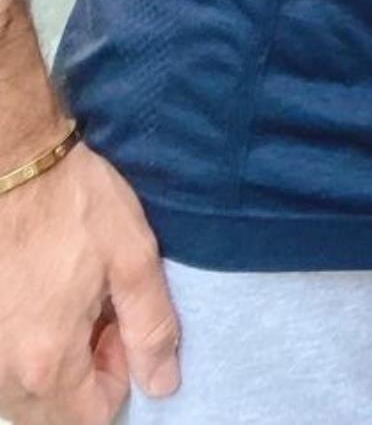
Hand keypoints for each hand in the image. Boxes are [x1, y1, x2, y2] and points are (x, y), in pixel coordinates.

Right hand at [0, 142, 177, 422]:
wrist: (12, 163)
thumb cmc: (74, 204)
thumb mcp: (132, 257)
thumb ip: (151, 327)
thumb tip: (164, 383)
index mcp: (47, 361)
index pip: (90, 417)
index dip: (118, 376)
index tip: (120, 324)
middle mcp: (3, 372)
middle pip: (51, 413)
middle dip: (82, 378)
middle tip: (95, 313)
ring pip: (22, 394)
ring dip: (50, 366)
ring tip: (68, 303)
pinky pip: (0, 366)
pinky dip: (22, 350)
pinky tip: (38, 301)